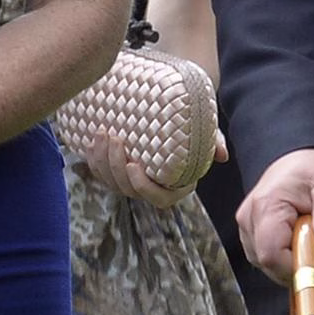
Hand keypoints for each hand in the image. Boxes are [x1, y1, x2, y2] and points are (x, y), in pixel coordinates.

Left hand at [81, 130, 227, 208]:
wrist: (173, 116)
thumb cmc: (192, 127)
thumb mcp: (208, 133)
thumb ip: (214, 142)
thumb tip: (221, 155)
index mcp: (176, 186)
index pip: (158, 198)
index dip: (142, 186)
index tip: (133, 165)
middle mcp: (152, 188)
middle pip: (128, 189)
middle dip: (115, 166)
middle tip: (114, 138)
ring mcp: (132, 182)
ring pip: (111, 182)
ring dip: (102, 161)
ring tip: (102, 134)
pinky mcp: (117, 172)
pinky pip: (101, 173)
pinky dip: (93, 159)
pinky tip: (92, 141)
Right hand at [237, 147, 313, 283]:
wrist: (300, 156)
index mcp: (266, 205)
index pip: (272, 256)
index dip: (297, 266)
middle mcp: (249, 218)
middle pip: (268, 264)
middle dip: (298, 263)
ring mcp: (247, 226)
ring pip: (267, 265)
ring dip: (292, 259)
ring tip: (307, 233)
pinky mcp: (250, 232)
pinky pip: (266, 257)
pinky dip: (284, 255)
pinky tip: (296, 236)